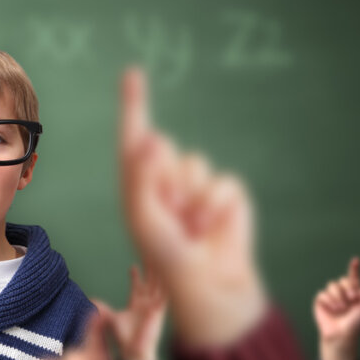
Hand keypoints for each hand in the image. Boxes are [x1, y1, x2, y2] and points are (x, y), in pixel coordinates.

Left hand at [99, 266, 166, 359]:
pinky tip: (170, 276)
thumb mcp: (113, 318)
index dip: (136, 276)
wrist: (133, 352)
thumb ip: (104, 308)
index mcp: (137, 304)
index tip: (133, 266)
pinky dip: (167, 287)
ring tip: (163, 261)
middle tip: (153, 255)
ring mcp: (153, 307)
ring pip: (159, 286)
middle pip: (151, 282)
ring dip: (161, 274)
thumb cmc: (124, 338)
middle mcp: (147, 303)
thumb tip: (92, 300)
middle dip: (152, 270)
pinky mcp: (157, 312)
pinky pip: (165, 296)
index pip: (138, 286)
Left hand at [118, 68, 265, 347]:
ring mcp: (196, 184)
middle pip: (163, 146)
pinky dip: (215, 204)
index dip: (134, 105)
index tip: (133, 73)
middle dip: (164, 175)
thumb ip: (144, 177)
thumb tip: (153, 137)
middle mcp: (164, 177)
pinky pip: (222, 180)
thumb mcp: (145, 218)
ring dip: (190, 197)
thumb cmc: (168, 256)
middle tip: (167, 212)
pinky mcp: (225, 194)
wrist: (208, 286)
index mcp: (138, 182)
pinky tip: (209, 227)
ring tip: (188, 225)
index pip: (134, 137)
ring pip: (193, 163)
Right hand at [313, 257, 359, 359]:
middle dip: (348, 287)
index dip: (354, 268)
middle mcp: (342, 292)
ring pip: (332, 285)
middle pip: (343, 279)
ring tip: (342, 308)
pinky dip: (329, 301)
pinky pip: (323, 293)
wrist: (343, 334)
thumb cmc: (357, 324)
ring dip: (339, 296)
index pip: (354, 277)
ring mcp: (331, 296)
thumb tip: (358, 285)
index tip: (356, 260)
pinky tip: (334, 309)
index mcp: (354, 292)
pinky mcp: (321, 300)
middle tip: (352, 298)